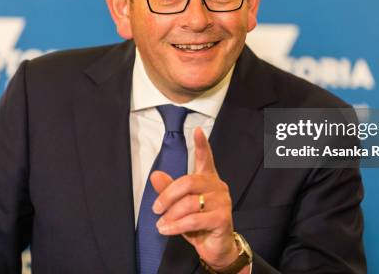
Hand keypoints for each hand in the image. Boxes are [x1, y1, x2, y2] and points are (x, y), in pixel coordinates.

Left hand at [150, 127, 242, 270]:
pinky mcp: (223, 218)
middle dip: (167, 195)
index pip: (206, 158)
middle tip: (156, 208)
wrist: (216, 248)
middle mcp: (217, 187)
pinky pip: (194, 220)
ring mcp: (222, 202)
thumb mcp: (179, 206)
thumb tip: (155, 175)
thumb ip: (169, 190)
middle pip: (188, 182)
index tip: (198, 131)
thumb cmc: (199, 224)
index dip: (202, 145)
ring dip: (171, 215)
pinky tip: (167, 230)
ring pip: (189, 203)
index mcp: (208, 180)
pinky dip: (176, 226)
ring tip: (161, 224)